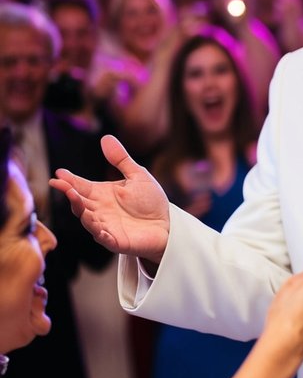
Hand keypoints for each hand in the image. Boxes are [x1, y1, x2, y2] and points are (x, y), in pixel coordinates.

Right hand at [50, 134, 170, 262]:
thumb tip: (105, 137)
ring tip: (75, 198)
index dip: (69, 180)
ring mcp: (106, 226)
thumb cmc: (150, 202)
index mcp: (102, 194)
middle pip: (79, 202)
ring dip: (80, 210)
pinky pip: (102, 237)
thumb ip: (121, 159)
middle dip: (69, 193)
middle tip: (60, 184)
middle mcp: (99, 210)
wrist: (168, 225)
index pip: (81, 186)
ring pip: (87, 219)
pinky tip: (93, 223)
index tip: (59, 173)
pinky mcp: (116, 241)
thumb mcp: (137, 175)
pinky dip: (97, 231)